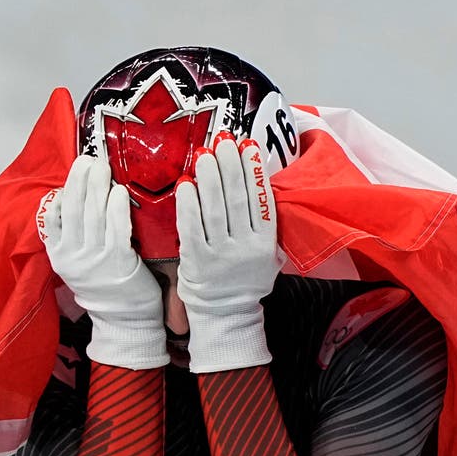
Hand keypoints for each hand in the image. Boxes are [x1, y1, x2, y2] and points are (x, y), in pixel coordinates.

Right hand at [41, 155, 166, 368]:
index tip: (75, 169)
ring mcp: (94, 260)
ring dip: (97, 187)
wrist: (124, 318)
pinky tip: (118, 191)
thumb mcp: (77, 261)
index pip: (55, 215)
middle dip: (80, 180)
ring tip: (102, 167)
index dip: (64, 189)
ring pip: (93, 215)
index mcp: (59, 254)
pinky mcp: (118, 263)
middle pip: (74, 210)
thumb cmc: (104, 283)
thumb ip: (72, 234)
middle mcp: (72, 257)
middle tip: (89, 159)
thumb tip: (70, 196)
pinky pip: (116, 229)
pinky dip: (116, 207)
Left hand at [176, 134, 282, 372]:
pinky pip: (192, 227)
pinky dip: (189, 204)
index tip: (247, 146)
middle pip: (237, 200)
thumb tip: (258, 180)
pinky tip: (187, 184)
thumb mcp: (269, 255)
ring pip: (214, 210)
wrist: (225, 314)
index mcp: (265, 243)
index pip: (261, 200)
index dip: (254, 172)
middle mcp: (244, 248)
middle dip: (229, 166)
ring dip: (210, 178)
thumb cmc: (246, 279)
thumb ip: (265, 224)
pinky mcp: (196, 260)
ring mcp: (219, 255)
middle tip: (222, 141)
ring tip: (205, 154)